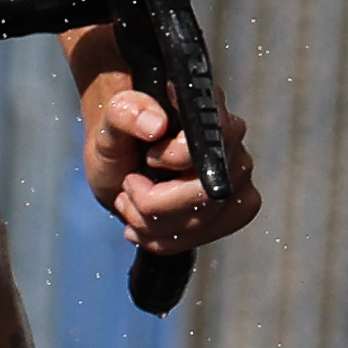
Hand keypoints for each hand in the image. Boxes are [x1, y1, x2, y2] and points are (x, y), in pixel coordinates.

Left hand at [81, 73, 254, 255]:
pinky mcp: (235, 209)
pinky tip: (143, 223)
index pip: (209, 143)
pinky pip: (202, 238)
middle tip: (130, 186)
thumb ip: (125, 112)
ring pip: (201, 222)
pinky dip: (162, 239)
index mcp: (206, 108)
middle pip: (206, 195)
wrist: (125, 161)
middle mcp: (231, 141)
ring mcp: (238, 177)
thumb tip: (155, 125)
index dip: (176, 158)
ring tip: (131, 203)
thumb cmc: (121, 137)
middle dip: (155, 202)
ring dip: (152, 223)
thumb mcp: (109, 120)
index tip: (149, 158)